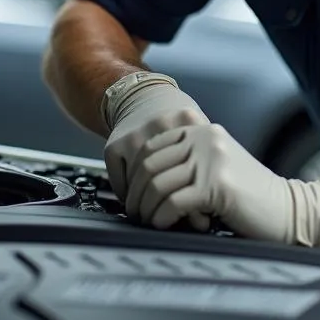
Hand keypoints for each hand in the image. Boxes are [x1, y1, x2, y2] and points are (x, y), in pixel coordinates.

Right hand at [101, 73, 210, 226]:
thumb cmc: (177, 125)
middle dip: (166, 210)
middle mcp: (160, 126)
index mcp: (188, 123)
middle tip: (172, 223)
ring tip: (154, 216)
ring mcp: (135, 135)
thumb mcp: (197, 139)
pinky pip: (121, 183)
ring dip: (145, 206)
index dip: (194, 204)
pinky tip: (137, 199)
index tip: (196, 222)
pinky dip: (128, 196)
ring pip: (140, 186)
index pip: (192, 175)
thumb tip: (203, 220)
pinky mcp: (114, 144)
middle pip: (164, 182)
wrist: (144, 96)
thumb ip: (205, 173)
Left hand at [124, 122, 319, 248]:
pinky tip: (165, 225)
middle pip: (149, 164)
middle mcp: (206, 138)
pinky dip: (162, 217)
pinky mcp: (218, 185)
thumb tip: (142, 182)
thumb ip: (186, 163)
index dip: (134, 175)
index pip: (151, 147)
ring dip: (147, 208)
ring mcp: (212, 159)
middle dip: (136, 193)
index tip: (133, 197)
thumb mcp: (216, 167)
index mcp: (202, 130)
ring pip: (158, 183)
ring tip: (149, 222)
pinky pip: (174, 201)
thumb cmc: (249, 197)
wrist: (288, 210)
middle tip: (135, 214)